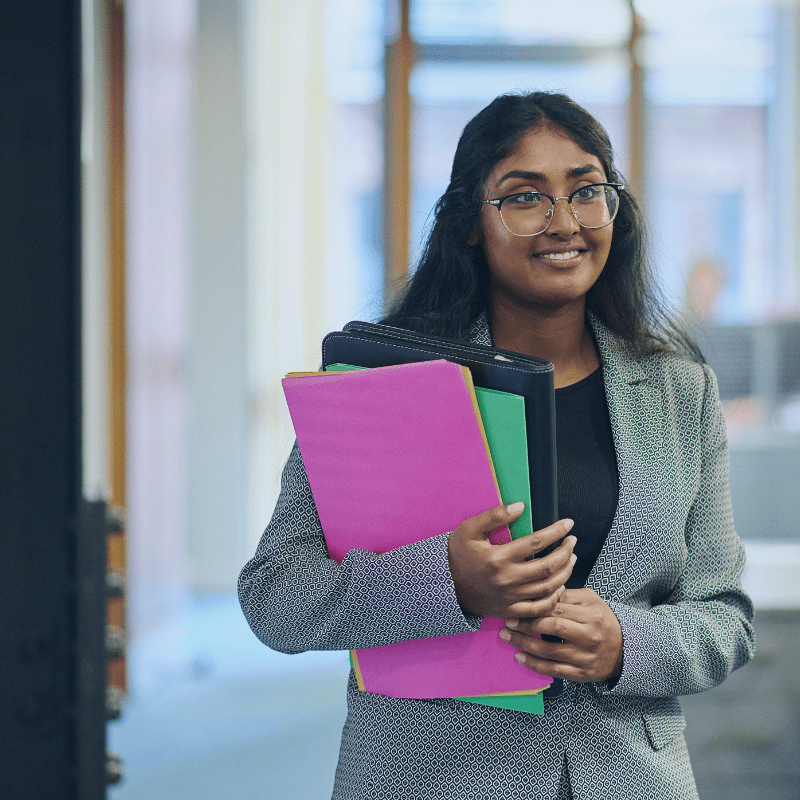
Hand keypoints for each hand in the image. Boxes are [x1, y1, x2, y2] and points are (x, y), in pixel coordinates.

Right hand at [447, 502, 576, 617]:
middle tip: (572, 541)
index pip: (537, 542)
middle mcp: (507, 579)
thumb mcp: (469, 529)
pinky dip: (554, 598)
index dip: (556, 531)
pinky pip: (539, 608)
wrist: (445, 585)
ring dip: (565, 572)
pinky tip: (560, 586)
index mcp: (499, 557)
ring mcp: (510, 597)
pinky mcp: (510, 610)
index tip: (568, 524)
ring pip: (548, 587)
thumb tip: (521, 506)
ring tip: (571, 559)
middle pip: (548, 566)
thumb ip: (495, 516)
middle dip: (566, 552)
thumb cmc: (458, 554)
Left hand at [500, 588, 623, 682]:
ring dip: (524, 644)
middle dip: (526, 624)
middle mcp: (588, 636)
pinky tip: (520, 657)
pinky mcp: (582, 674)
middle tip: (508, 621)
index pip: (557, 609)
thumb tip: (542, 590)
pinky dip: (534, 664)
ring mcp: (585, 657)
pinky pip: (554, 670)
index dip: (534, 608)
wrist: (627, 649)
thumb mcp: (591, 601)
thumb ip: (568, 595)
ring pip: (549, 651)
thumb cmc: (603, 620)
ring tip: (507, 637)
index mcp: (590, 615)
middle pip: (552, 628)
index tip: (516, 606)